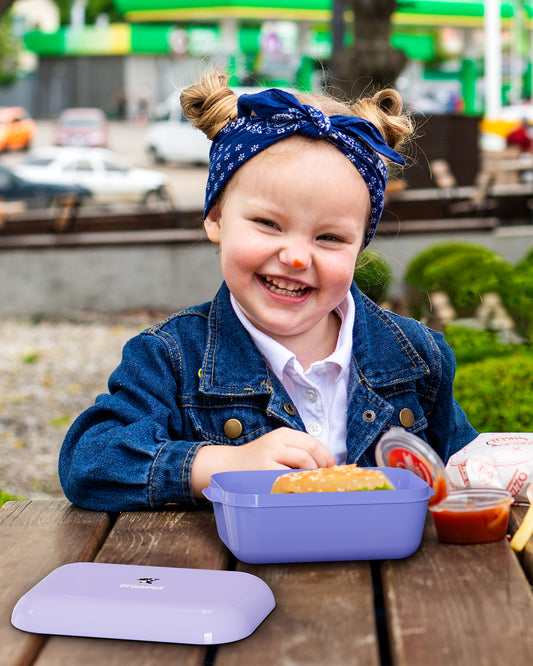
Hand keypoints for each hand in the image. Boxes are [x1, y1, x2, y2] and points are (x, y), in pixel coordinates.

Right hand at [191, 427, 335, 496]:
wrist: (226, 466)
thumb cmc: (255, 461)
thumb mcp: (276, 449)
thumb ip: (296, 452)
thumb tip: (325, 469)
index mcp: (283, 434)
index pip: (314, 443)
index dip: (327, 457)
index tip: (333, 471)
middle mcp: (277, 441)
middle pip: (311, 450)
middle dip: (323, 467)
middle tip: (326, 481)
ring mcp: (270, 454)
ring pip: (304, 461)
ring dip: (313, 474)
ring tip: (314, 486)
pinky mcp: (264, 469)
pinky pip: (289, 475)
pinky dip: (299, 483)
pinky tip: (300, 490)